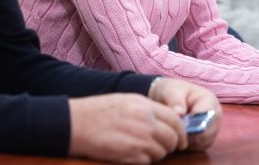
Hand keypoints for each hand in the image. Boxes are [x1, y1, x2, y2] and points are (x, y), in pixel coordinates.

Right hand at [69, 93, 185, 162]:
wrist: (77, 123)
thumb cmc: (99, 111)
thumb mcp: (126, 100)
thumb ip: (147, 109)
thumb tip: (167, 121)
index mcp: (145, 105)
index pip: (175, 119)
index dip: (181, 131)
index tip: (180, 138)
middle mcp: (146, 121)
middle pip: (172, 138)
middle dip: (171, 144)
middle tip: (163, 146)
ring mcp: (140, 139)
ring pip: (162, 152)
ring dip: (156, 153)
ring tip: (141, 147)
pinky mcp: (131, 155)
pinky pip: (148, 161)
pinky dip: (144, 160)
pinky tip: (131, 152)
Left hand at [148, 78, 220, 151]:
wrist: (169, 98)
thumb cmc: (171, 91)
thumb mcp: (170, 91)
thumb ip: (174, 100)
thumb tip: (179, 113)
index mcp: (210, 101)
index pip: (207, 117)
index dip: (192, 122)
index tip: (179, 122)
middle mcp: (215, 117)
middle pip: (206, 133)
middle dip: (189, 132)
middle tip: (175, 127)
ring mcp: (212, 129)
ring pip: (201, 142)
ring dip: (187, 139)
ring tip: (176, 128)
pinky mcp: (205, 140)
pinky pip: (197, 148)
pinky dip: (187, 144)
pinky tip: (179, 134)